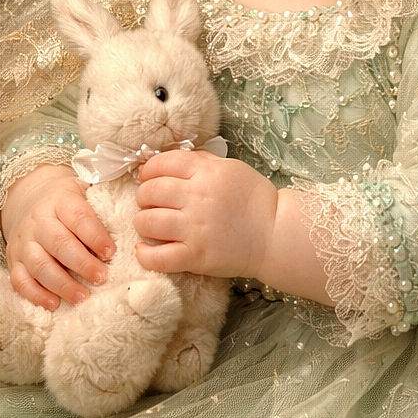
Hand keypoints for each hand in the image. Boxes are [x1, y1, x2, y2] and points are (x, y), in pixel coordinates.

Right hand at [0, 164, 114, 309]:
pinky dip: (35, 294)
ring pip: (39, 265)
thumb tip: (131, 221)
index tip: (111, 252)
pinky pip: (20, 280)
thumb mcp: (84, 191)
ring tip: (83, 296)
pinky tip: (54, 304)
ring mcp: (23, 242)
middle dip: (82, 264)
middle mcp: (38, 221)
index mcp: (60, 201)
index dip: (95, 236)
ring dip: (62, 284)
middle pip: (59, 244)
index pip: (78, 217)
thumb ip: (102, 204)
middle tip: (102, 278)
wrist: (28, 198)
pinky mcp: (13, 260)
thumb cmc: (67, 201)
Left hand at [134, 149, 277, 278]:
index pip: (162, 164)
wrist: (276, 233)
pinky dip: (144, 254)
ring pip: (147, 222)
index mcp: (206, 173)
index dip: (148, 170)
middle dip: (143, 196)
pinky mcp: (195, 256)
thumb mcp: (232, 168)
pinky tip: (144, 250)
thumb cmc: (255, 199)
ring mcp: (195, 228)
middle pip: (150, 191)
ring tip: (148, 224)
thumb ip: (203, 161)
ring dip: (141, 222)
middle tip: (148, 202)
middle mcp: (197, 197)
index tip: (147, 177)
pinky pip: (157, 258)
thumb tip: (175, 160)